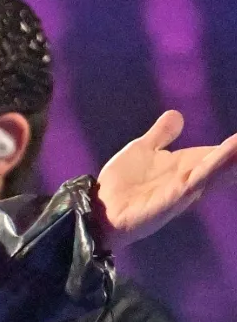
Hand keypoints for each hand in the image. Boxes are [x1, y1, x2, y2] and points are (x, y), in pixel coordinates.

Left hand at [95, 110, 236, 249]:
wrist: (97, 207)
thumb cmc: (121, 183)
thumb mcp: (143, 150)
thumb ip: (161, 135)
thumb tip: (176, 114)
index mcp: (186, 166)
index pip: (218, 154)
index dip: (235, 146)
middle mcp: (190, 179)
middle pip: (223, 166)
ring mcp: (182, 191)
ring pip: (213, 174)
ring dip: (230, 160)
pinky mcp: (170, 201)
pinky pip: (193, 185)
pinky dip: (210, 172)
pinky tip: (224, 160)